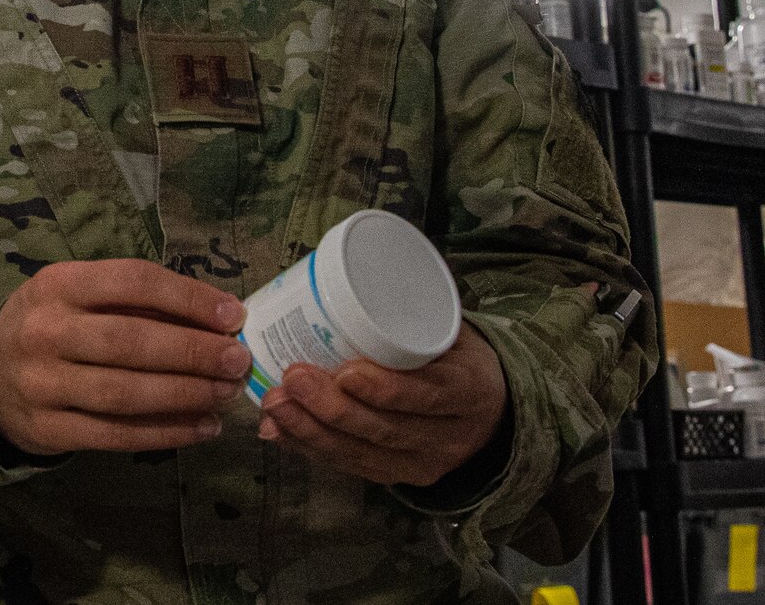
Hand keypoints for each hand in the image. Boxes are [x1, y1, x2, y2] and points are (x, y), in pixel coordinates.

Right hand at [0, 259, 250, 456]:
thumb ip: (141, 304)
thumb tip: (221, 319)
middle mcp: (46, 331)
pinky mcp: (45, 430)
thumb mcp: (84, 296)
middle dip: (193, 352)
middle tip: (238, 361)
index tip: (234, 315)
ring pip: (124, 393)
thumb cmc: (57, 324)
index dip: (188, 298)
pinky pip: (114, 435)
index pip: (133, 282)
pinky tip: (201, 428)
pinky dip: (164, 433)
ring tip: (226, 394)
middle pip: (131, 342)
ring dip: (185, 395)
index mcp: (60, 284)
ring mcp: (41, 384)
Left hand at [257, 323, 507, 486]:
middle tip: (291, 378)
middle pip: (385, 430)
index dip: (384, 389)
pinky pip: (350, 467)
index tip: (344, 370)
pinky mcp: (398, 478)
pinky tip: (280, 430)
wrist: (491, 413)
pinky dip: (310, 449)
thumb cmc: (461, 360)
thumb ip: (414, 319)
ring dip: (310, 430)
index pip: (427, 396)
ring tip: (274, 404)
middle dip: (331, 408)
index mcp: (469, 393)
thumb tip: (348, 287)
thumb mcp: (454, 333)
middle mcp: (448, 437)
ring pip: (361, 453)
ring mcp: (423, 464)